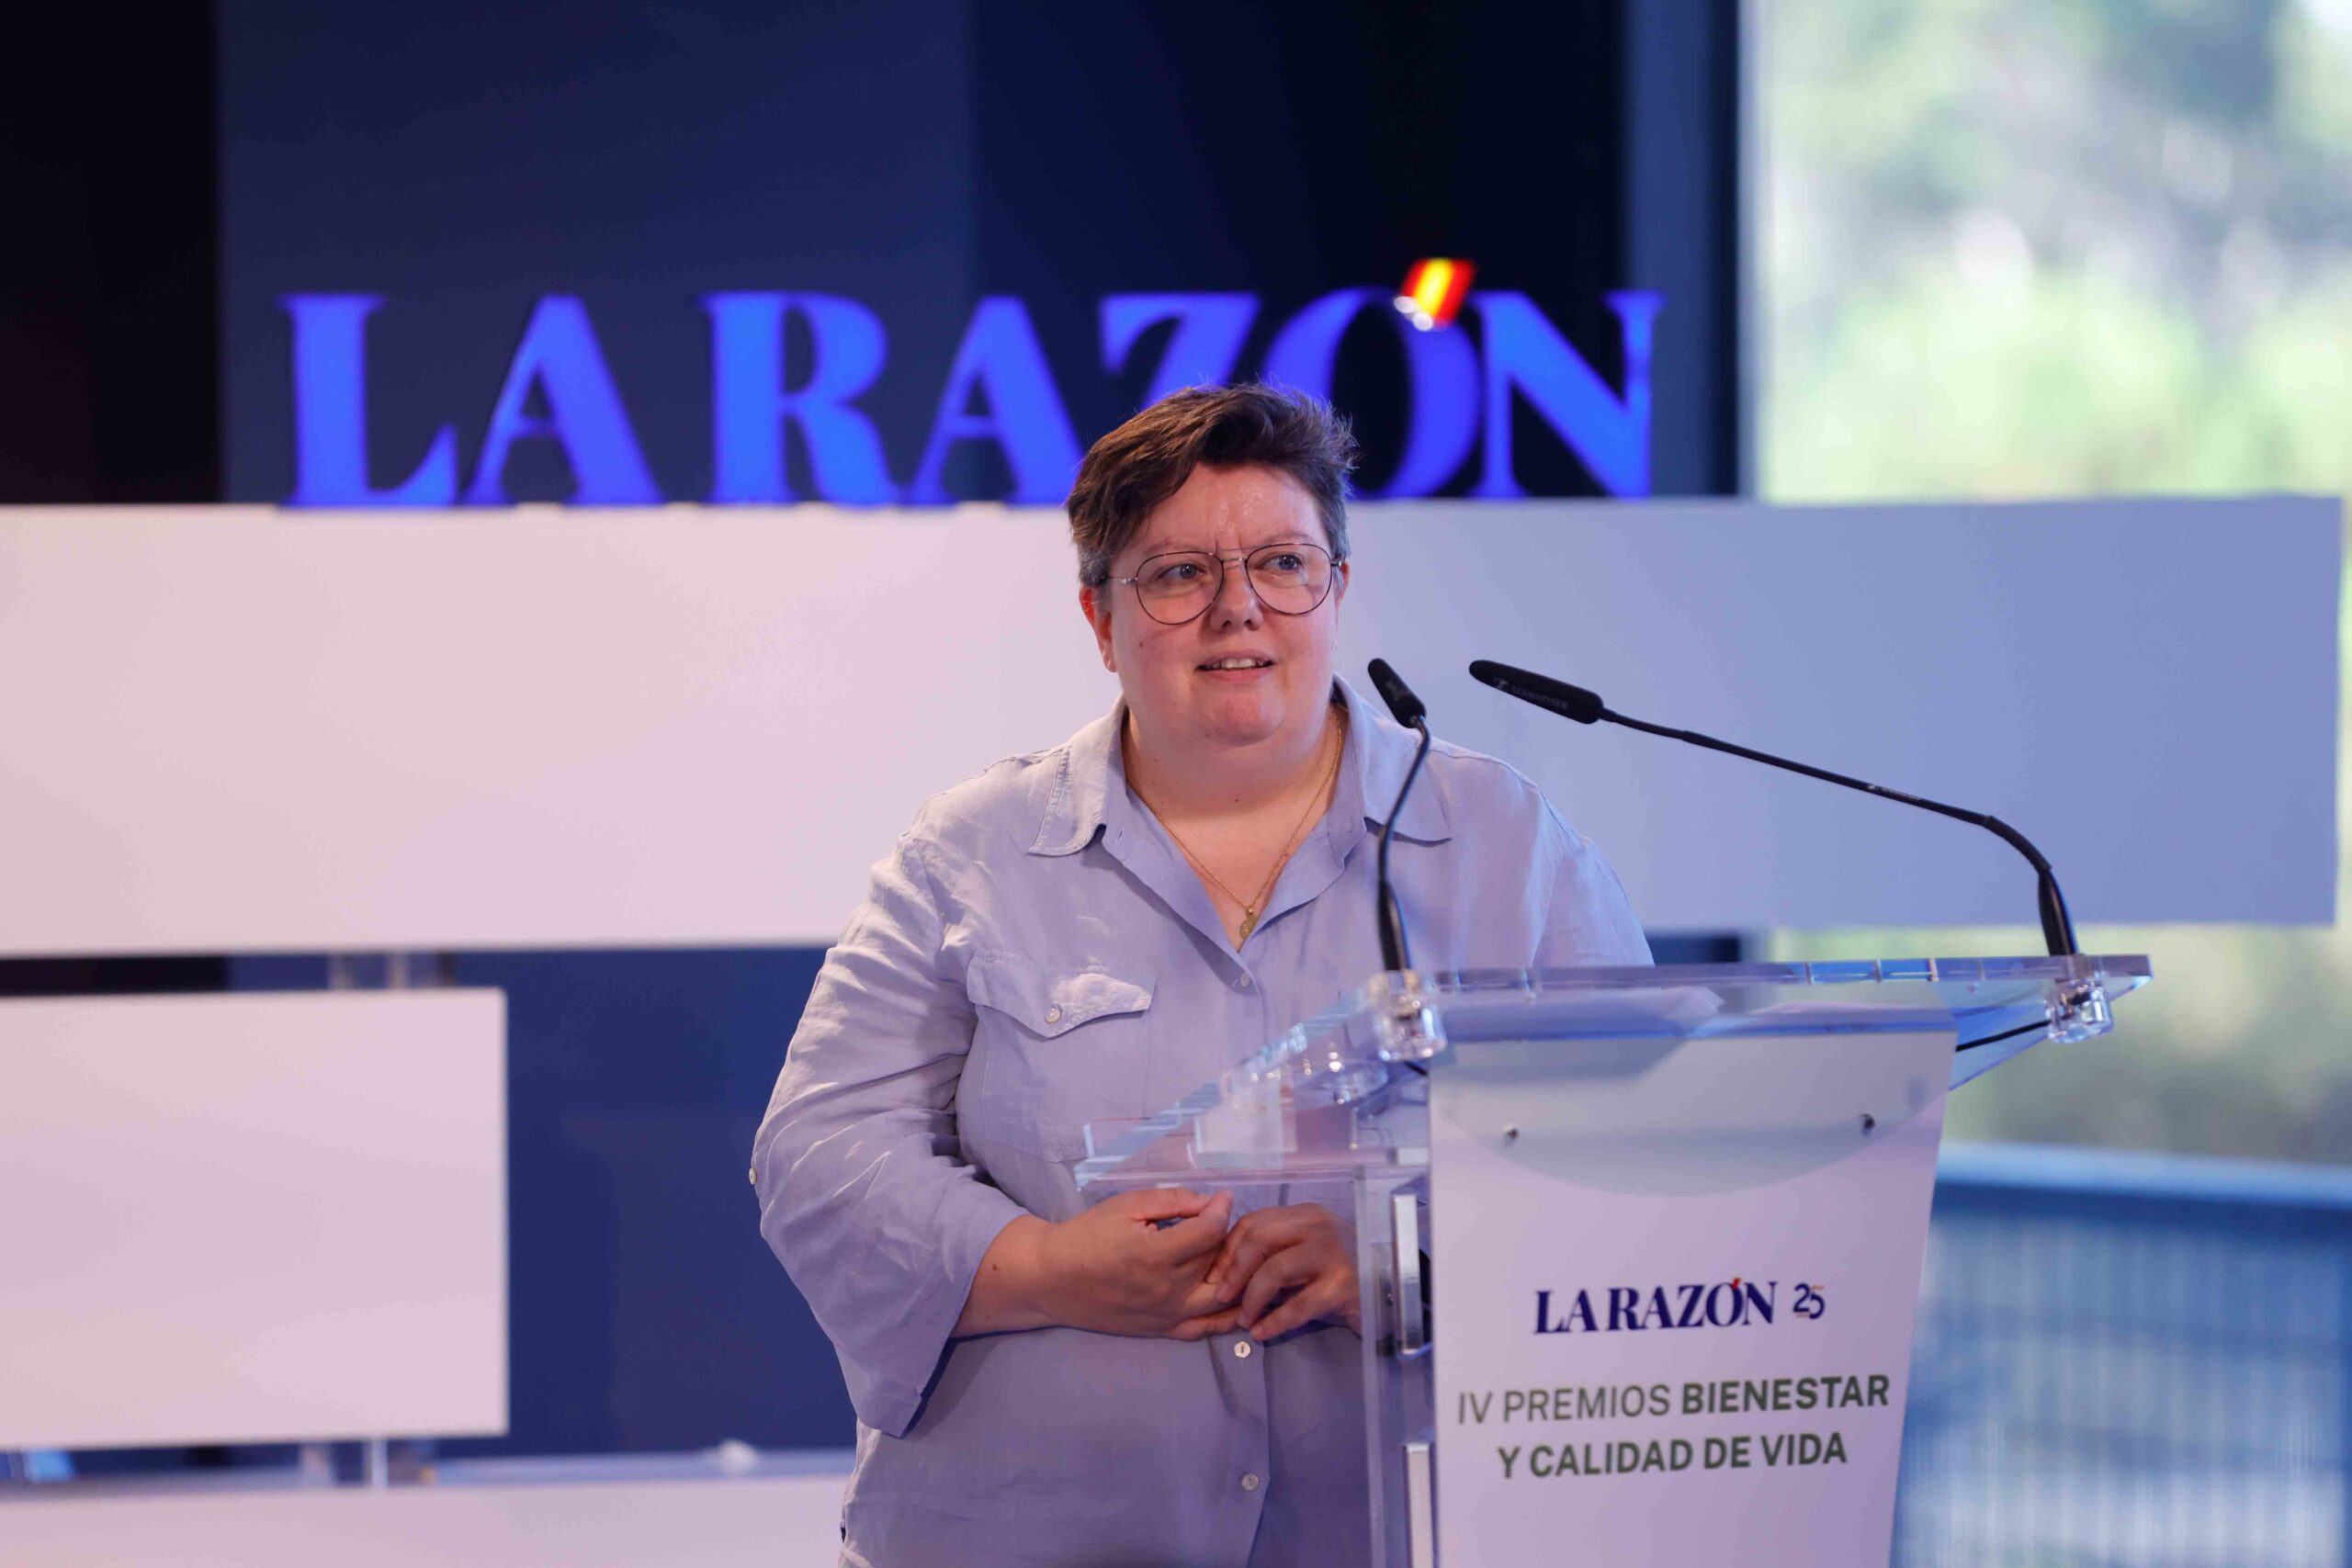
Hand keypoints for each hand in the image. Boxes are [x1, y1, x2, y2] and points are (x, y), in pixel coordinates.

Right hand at [1025, 1187, 1237, 1337]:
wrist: (1053, 1278)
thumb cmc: (1088, 1235)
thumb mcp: (1127, 1206)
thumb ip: (1173, 1201)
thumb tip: (1212, 1203)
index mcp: (1155, 1255)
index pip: (1210, 1231)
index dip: (1220, 1209)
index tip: (1221, 1197)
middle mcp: (1166, 1290)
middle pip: (1218, 1261)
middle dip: (1226, 1236)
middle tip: (1223, 1221)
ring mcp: (1166, 1315)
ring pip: (1221, 1296)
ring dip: (1234, 1275)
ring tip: (1232, 1255)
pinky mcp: (1161, 1330)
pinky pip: (1204, 1328)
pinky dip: (1225, 1316)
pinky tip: (1235, 1298)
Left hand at [1191, 1202, 1360, 1341]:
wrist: (1387, 1294)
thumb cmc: (1338, 1275)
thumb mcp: (1303, 1256)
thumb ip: (1272, 1254)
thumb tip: (1225, 1273)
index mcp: (1304, 1214)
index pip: (1253, 1222)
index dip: (1228, 1250)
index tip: (1215, 1276)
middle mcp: (1318, 1226)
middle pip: (1259, 1237)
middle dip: (1233, 1269)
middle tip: (1221, 1297)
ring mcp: (1332, 1253)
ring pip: (1275, 1269)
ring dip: (1251, 1297)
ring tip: (1243, 1319)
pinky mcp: (1342, 1285)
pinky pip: (1298, 1305)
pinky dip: (1274, 1321)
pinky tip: (1261, 1333)